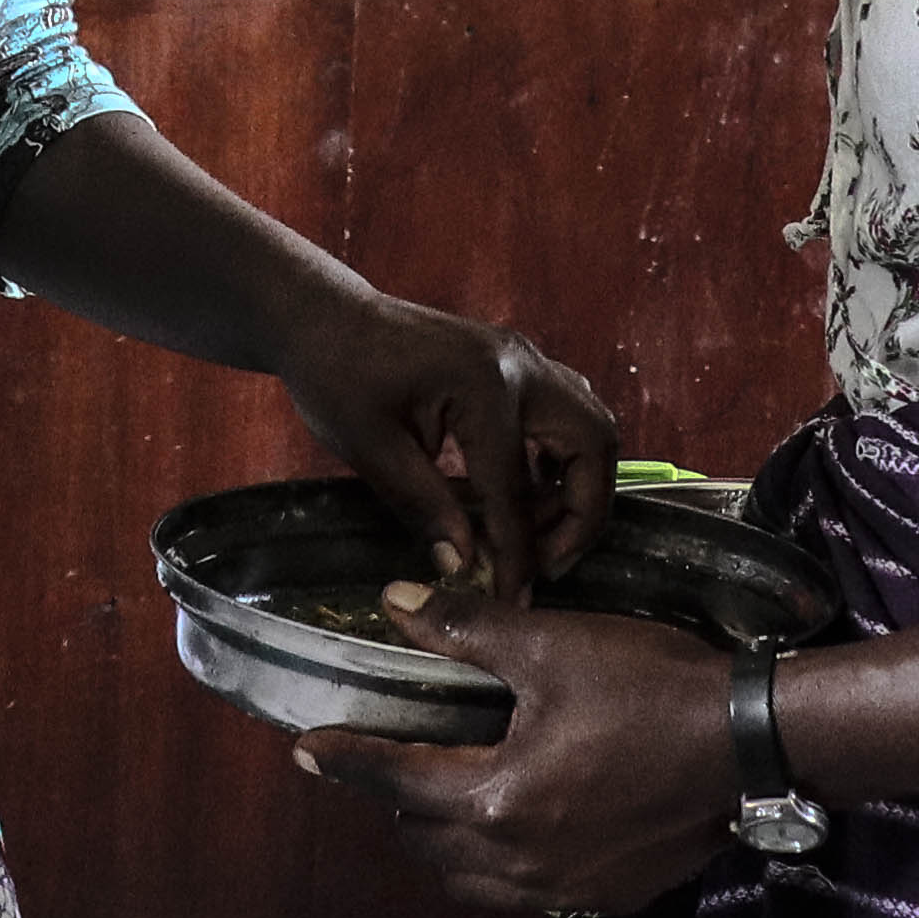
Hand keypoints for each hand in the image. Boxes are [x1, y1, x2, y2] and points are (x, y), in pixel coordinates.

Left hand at [274, 292, 622, 587]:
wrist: (324, 318)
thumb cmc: (336, 375)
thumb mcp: (372, 450)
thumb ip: (425, 508)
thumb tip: (463, 566)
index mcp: (484, 387)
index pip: (517, 490)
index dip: (518, 555)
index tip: (513, 599)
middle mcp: (520, 366)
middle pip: (594, 445)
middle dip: (583, 512)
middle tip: (547, 561)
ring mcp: (524, 360)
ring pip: (591, 427)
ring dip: (577, 485)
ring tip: (532, 533)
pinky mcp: (517, 365)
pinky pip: (566, 415)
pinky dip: (560, 460)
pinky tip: (523, 494)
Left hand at [291, 582, 740, 913]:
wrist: (752, 746)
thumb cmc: (650, 687)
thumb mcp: (553, 646)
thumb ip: (467, 630)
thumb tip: (397, 603)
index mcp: (495, 798)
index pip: (393, 779)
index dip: (346, 758)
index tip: (306, 747)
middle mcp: (518, 860)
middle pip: (424, 839)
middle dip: (397, 799)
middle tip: (397, 757)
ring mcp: (564, 888)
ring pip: (470, 878)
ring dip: (446, 840)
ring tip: (453, 793)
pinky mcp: (606, 896)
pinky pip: (526, 891)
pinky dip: (504, 861)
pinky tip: (527, 819)